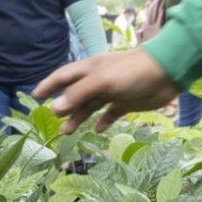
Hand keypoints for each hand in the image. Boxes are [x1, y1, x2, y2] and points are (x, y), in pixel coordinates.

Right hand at [33, 49, 179, 132]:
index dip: (49, 85)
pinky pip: (110, 113)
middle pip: (75, 94)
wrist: (166, 73)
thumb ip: (78, 94)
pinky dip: (103, 121)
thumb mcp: (102, 82)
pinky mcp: (126, 102)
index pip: (63, 77)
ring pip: (90, 106)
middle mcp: (98, 80)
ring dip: (79, 117)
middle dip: (63, 106)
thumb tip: (54, 108)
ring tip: (68, 131)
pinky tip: (97, 130)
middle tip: (53, 121)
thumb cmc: (131, 72)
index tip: (35, 96)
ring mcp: (112, 91)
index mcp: (89, 70)